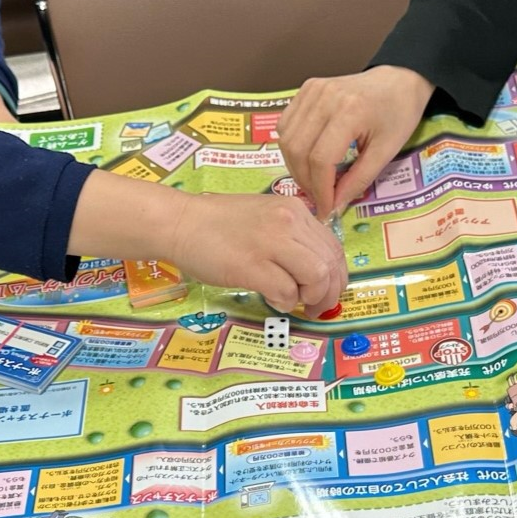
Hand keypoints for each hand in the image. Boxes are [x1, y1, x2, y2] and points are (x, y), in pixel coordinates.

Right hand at [167, 193, 347, 315]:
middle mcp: (288, 222)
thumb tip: (312, 271)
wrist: (178, 222)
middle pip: (330, 264)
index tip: (328, 292)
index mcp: (294, 210)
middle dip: (329, 294)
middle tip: (315, 307)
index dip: (337, 276)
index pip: (333, 247)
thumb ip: (290, 237)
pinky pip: (287, 291)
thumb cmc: (216, 224)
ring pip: (316, 277)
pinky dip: (285, 302)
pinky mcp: (251, 265)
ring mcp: (271, 242)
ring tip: (295, 303)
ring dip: (311, 298)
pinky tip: (272, 299)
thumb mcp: (264, 217)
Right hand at [277, 66, 433, 217]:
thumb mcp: (386, 152)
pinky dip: (291, 147)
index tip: (327, 209)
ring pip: (286, 139)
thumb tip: (334, 206)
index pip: (320, 158)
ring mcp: (312, 90)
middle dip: (305, 182)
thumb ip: (358, 180)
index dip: (320, 189)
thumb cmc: (398, 114)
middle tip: (319, 198)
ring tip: (313, 182)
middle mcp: (326, 97)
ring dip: (295, 167)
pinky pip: (286, 125)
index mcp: (350, 110)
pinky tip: (307, 159)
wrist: (398, 81)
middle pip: (298, 150)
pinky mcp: (305, 89)